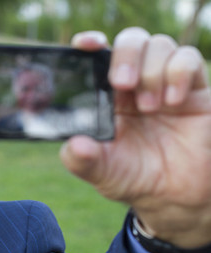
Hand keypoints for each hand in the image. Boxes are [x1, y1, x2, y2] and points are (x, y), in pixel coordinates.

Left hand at [60, 27, 210, 249]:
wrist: (174, 196)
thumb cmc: (133, 178)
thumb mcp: (101, 173)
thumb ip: (82, 161)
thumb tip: (74, 145)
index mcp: (106, 97)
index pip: (97, 57)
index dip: (91, 44)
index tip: (86, 45)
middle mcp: (134, 85)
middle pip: (130, 41)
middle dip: (125, 55)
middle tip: (121, 83)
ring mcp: (163, 84)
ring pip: (159, 45)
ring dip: (152, 72)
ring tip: (150, 108)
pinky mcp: (193, 90)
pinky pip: (188, 59)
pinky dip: (178, 73)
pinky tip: (173, 101)